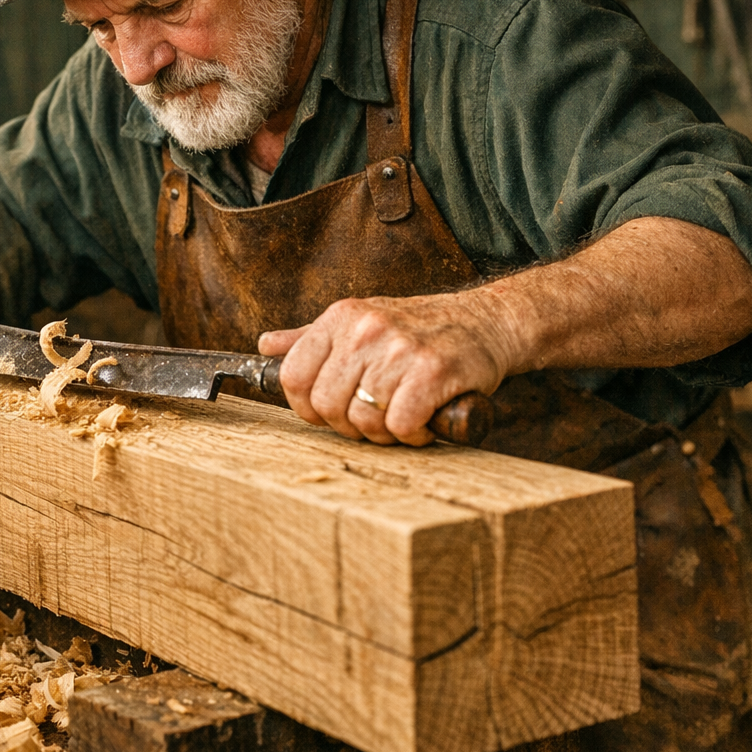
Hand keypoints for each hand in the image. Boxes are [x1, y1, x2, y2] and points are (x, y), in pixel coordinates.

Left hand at [257, 295, 514, 445]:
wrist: (486, 322)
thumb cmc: (418, 329)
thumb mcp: (360, 322)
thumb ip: (310, 338)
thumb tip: (266, 346)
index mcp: (341, 317)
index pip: (293, 377)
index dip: (306, 408)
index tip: (328, 414)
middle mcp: (365, 329)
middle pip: (327, 406)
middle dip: (349, 425)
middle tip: (374, 419)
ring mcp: (399, 349)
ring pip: (364, 421)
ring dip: (385, 432)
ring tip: (403, 415)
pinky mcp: (433, 371)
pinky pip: (401, 425)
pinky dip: (414, 434)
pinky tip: (425, 419)